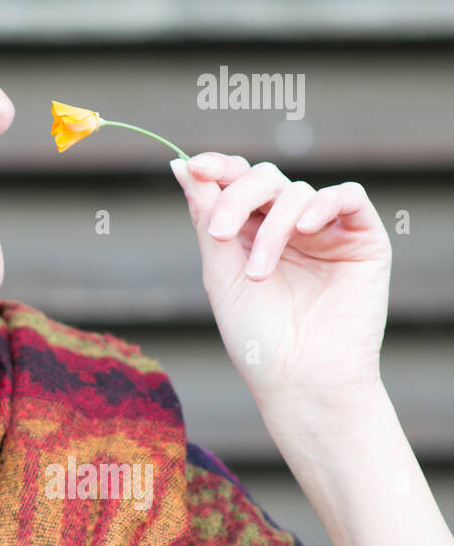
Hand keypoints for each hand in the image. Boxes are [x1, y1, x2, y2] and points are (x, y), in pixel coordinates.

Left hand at [170, 153, 391, 414]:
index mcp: (249, 230)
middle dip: (236, 198)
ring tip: (259, 274)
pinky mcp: (363, 239)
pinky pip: (349, 196)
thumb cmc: (257, 335)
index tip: (194, 168)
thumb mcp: (220, 272)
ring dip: (272, 228)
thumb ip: (206, 217)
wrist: (301, 379)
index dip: (215, 167)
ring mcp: (325, 230)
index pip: (234, 181)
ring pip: (296, 192)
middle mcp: (287, 225)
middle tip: (219, 235)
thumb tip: (183, 165)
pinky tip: (305, 228)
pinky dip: (324, 203)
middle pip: (262, 178)